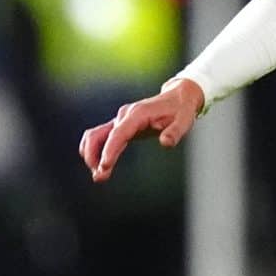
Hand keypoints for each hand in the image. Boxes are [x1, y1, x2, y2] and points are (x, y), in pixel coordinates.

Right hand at [80, 80, 204, 181]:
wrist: (178, 97)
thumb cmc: (181, 110)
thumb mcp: (184, 121)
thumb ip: (175, 132)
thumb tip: (165, 143)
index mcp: (138, 114)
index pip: (118, 133)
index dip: (109, 150)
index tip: (104, 166)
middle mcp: (124, 115)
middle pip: (99, 134)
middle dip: (94, 156)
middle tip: (99, 177)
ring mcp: (120, 120)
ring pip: (96, 136)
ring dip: (91, 154)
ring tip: (98, 175)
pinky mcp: (121, 125)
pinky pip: (102, 137)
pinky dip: (97, 151)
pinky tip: (101, 166)